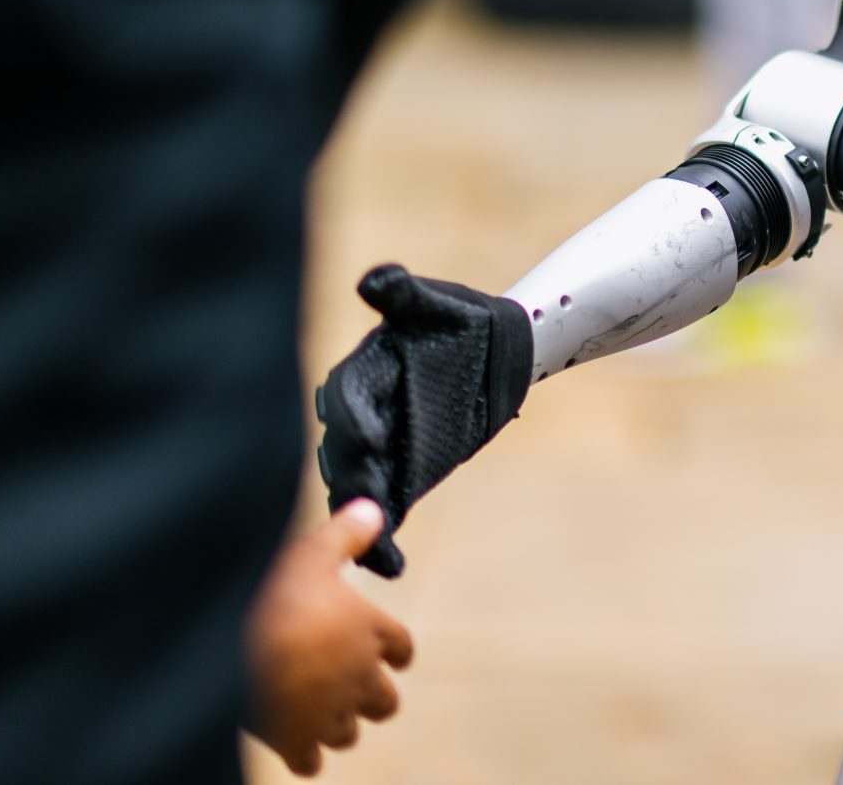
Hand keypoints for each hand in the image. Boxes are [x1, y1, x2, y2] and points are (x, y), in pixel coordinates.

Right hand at [244, 501, 414, 777]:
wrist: (232, 649)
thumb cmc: (272, 594)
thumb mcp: (311, 552)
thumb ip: (344, 533)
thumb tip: (372, 509)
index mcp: (369, 631)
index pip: (401, 647)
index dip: (394, 653)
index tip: (392, 657)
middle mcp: (359, 676)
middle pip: (384, 701)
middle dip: (370, 698)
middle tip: (351, 691)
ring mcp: (329, 713)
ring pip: (348, 733)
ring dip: (337, 726)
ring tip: (318, 716)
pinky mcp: (296, 741)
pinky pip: (310, 761)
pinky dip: (303, 756)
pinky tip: (291, 746)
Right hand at [315, 264, 533, 576]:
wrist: (497, 354)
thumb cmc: (461, 321)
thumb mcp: (437, 305)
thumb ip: (405, 296)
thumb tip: (377, 278)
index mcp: (360, 373)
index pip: (347, 397)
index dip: (355, 416)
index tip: (370, 434)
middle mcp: (359, 415)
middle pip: (345, 449)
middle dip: (354, 472)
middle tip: (364, 499)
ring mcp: (377, 449)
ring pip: (357, 485)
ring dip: (362, 512)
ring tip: (374, 539)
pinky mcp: (398, 475)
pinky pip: (384, 508)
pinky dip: (381, 538)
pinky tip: (390, 564)